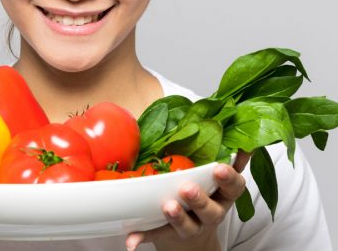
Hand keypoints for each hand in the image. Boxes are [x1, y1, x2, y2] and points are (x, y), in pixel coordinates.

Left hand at [125, 152, 250, 250]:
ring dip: (177, 217)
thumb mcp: (220, 179)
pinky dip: (143, 237)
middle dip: (199, 200)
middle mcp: (211, 214)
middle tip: (187, 188)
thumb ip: (230, 157)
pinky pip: (156, 236)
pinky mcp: (170, 236)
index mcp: (223, 196)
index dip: (228, 179)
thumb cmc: (208, 196)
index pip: (233, 188)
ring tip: (167, 206)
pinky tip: (131, 239)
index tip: (219, 168)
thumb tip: (239, 132)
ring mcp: (192, 227)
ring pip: (187, 225)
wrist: (194, 239)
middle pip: (210, 211)